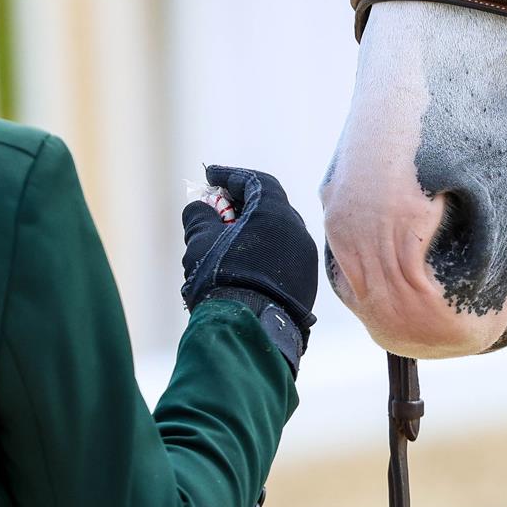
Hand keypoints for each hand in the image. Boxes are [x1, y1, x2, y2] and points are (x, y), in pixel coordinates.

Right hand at [181, 165, 319, 350]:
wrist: (251, 330)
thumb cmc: (223, 279)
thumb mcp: (200, 241)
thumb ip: (199, 216)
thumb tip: (200, 207)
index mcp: (275, 213)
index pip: (256, 181)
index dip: (230, 176)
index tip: (210, 176)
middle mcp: (298, 231)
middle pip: (269, 206)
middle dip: (241, 204)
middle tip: (217, 208)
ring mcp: (306, 259)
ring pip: (278, 234)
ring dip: (253, 232)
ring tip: (226, 242)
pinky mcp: (306, 284)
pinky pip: (283, 258)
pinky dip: (264, 253)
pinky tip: (243, 265)